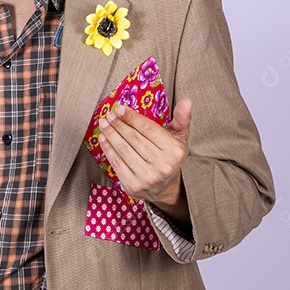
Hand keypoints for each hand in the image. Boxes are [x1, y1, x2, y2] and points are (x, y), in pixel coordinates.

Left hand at [98, 97, 191, 219]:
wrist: (165, 188)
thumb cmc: (170, 156)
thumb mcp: (180, 137)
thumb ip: (181, 118)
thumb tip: (186, 101)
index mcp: (175, 151)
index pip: (148, 129)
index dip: (132, 117)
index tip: (120, 108)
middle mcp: (162, 165)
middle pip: (134, 138)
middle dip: (118, 124)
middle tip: (109, 114)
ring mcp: (147, 177)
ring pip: (123, 149)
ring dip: (110, 134)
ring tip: (104, 123)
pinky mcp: (132, 186)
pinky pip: (116, 163)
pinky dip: (107, 148)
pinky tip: (103, 138)